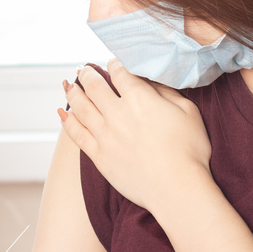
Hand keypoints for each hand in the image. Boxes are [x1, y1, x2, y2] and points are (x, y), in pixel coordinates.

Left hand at [60, 59, 212, 212]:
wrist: (177, 188)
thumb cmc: (189, 151)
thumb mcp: (188, 111)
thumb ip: (167, 92)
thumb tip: (151, 80)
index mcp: (139, 98)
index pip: (120, 72)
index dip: (114, 64)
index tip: (112, 62)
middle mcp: (117, 113)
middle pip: (95, 86)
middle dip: (88, 74)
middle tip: (84, 68)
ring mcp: (104, 135)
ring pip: (81, 107)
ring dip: (73, 93)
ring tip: (70, 85)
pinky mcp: (99, 156)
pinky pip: (76, 134)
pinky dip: (67, 121)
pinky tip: (62, 113)